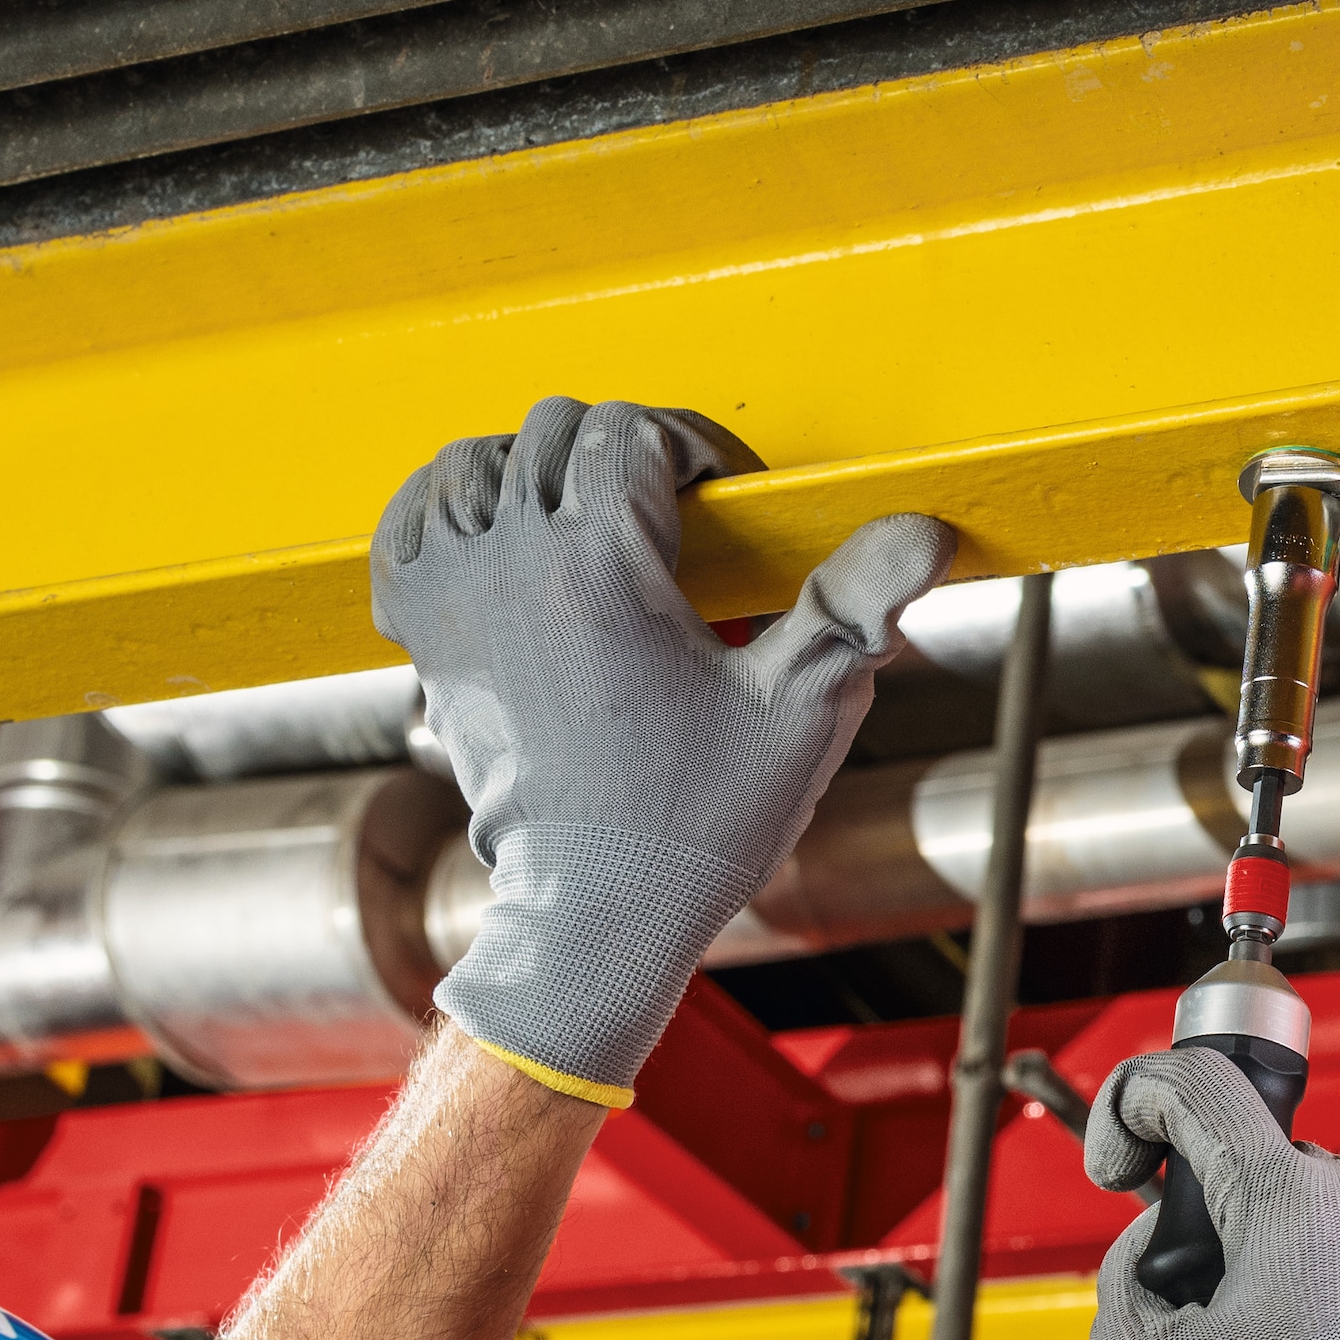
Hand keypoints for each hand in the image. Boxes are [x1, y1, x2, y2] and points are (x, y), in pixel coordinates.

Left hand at [371, 398, 952, 1095]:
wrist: (591, 910)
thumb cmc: (690, 823)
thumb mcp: (799, 712)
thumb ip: (857, 605)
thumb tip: (924, 531)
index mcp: (600, 560)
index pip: (635, 430)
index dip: (697, 449)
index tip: (733, 506)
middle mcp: (511, 560)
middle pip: (561, 430)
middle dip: (631, 458)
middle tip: (685, 528)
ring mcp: (455, 593)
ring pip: (480, 461)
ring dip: (542, 473)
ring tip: (599, 527)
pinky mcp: (425, 632)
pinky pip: (415, 522)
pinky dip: (455, 508)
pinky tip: (507, 537)